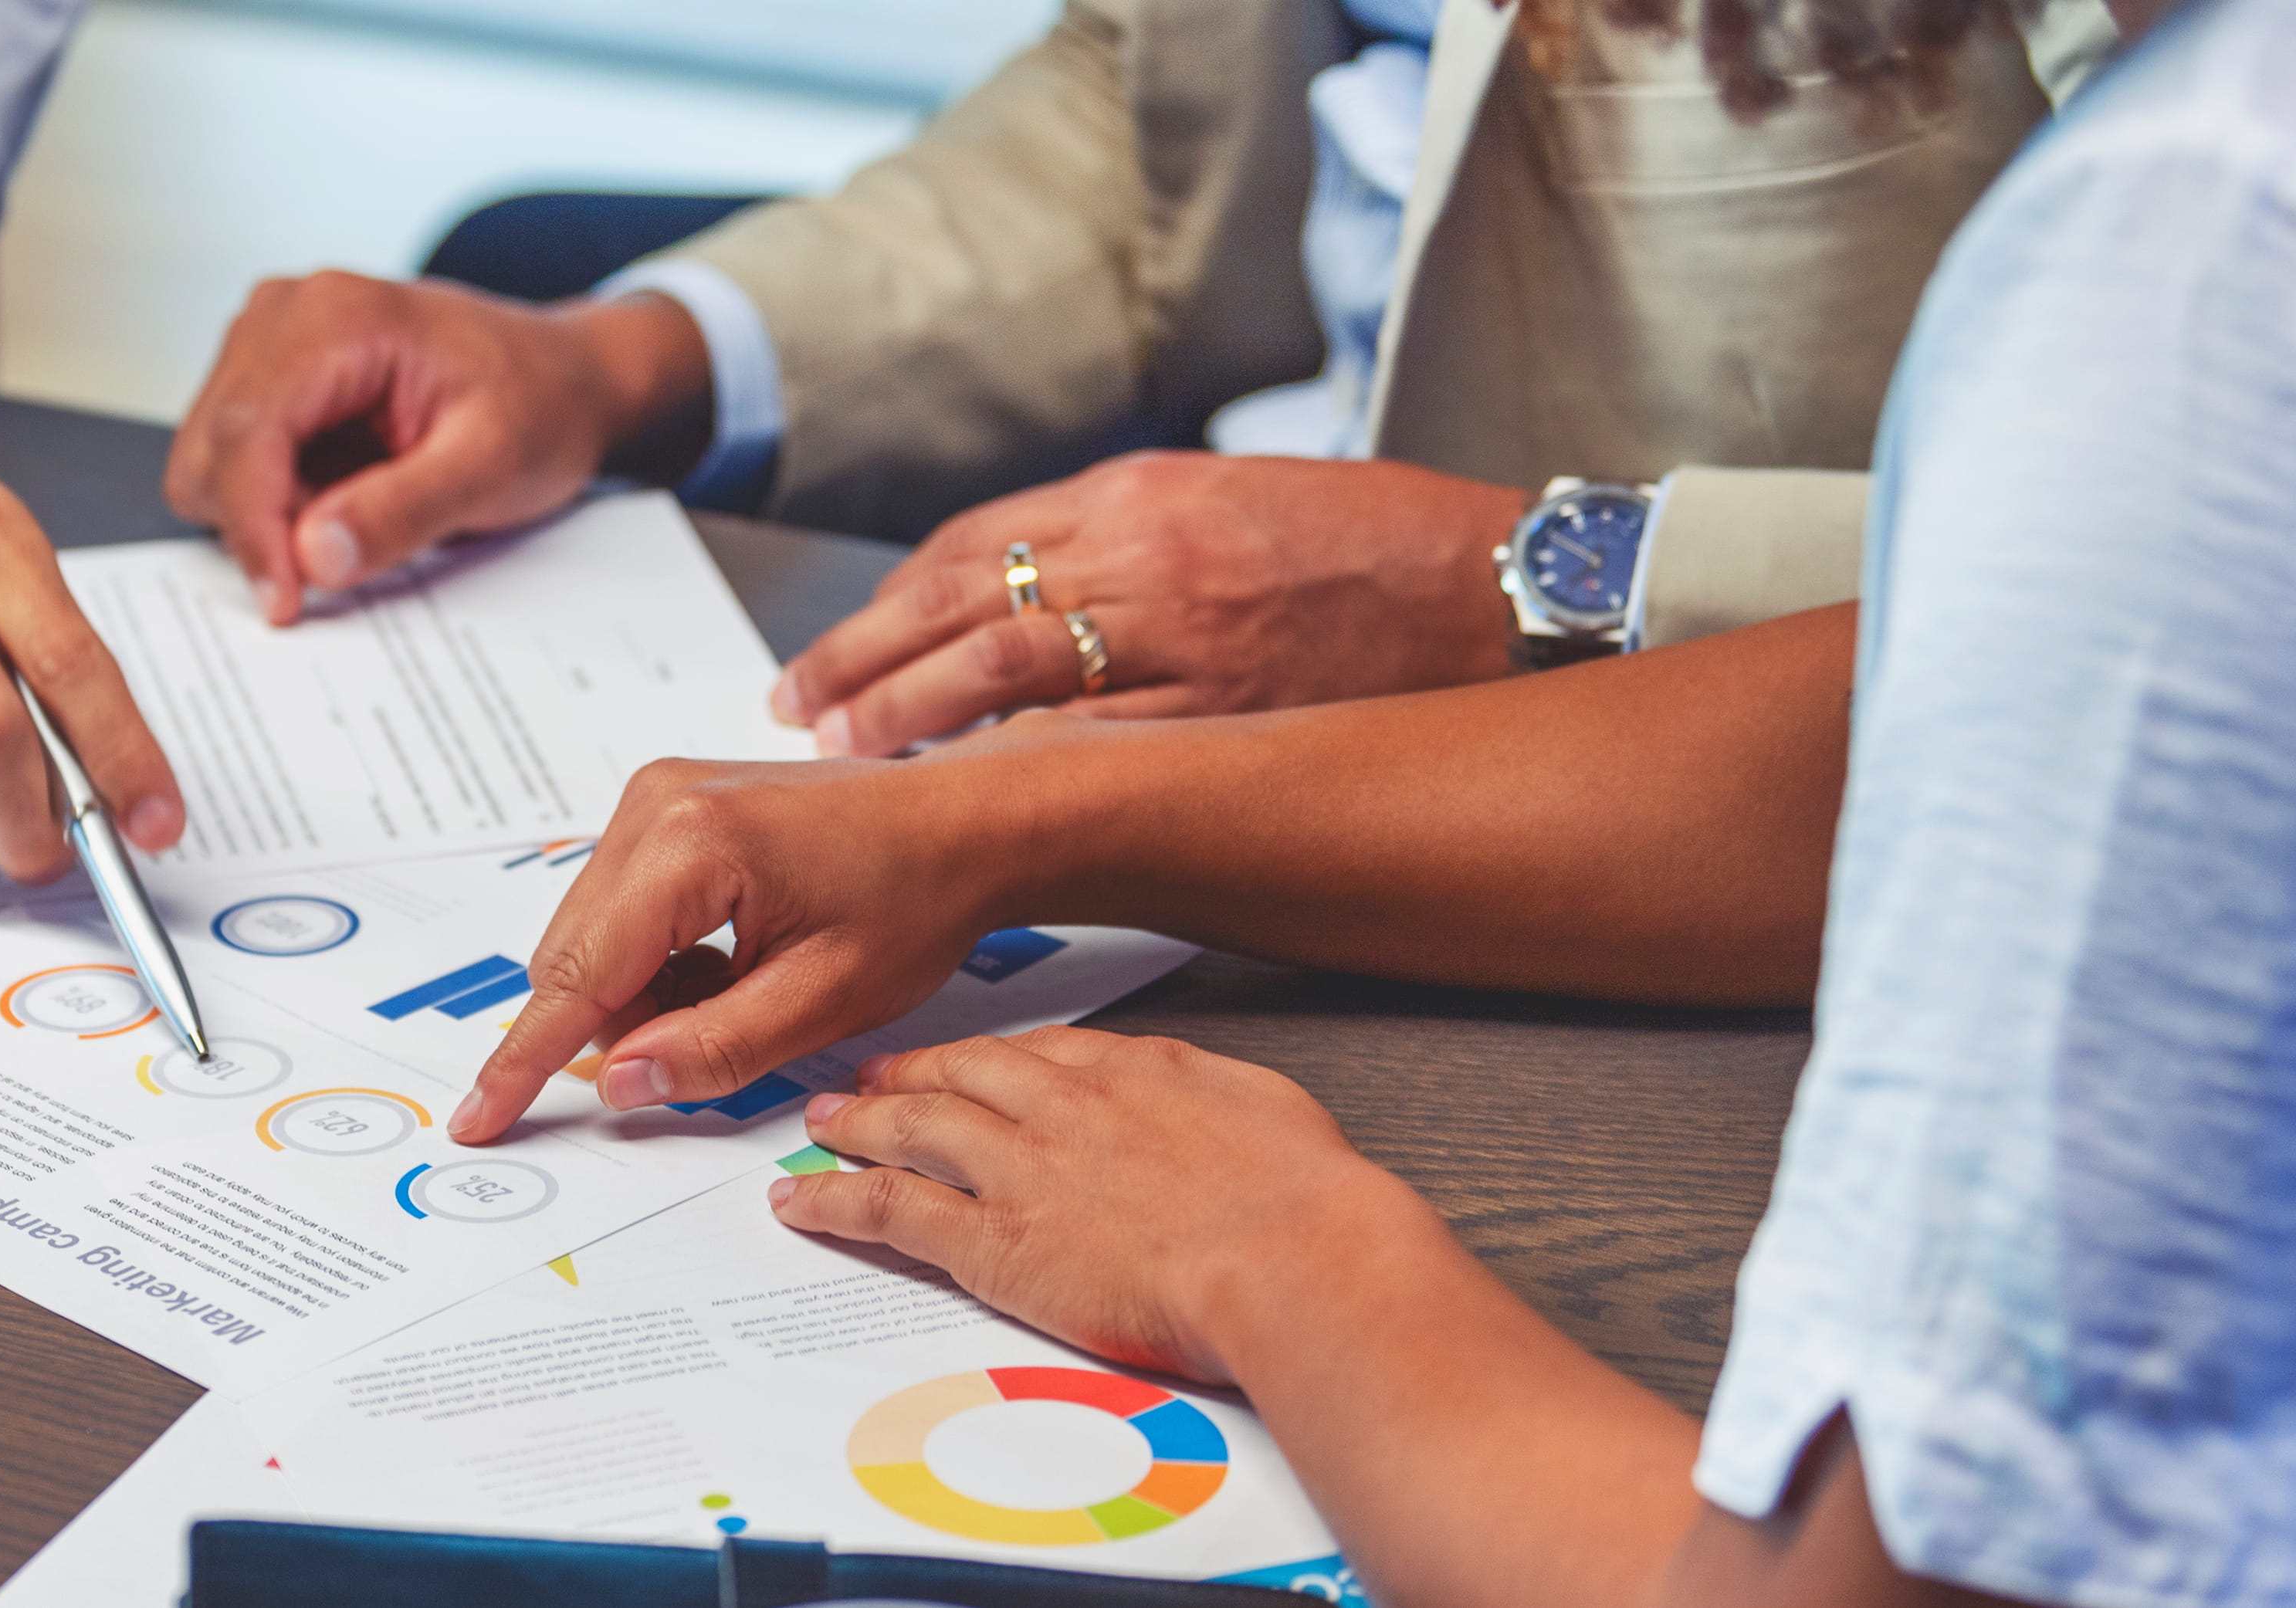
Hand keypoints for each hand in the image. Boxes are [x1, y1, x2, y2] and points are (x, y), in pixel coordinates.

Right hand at [166, 273, 711, 623]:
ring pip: (211, 460)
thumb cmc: (538, 406)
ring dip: (269, 511)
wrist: (561, 377)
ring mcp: (267, 340)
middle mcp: (283, 312)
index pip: (248, 432)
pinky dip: (277, 498)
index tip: (284, 603)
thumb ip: (403, 511)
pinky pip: (232, 460)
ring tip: (361, 506)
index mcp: (336, 316)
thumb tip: (312, 556)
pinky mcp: (267, 375)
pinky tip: (344, 491)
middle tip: (347, 552)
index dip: (253, 529)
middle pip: (211, 449)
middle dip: (261, 523)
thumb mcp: (492, 467)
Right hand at [451, 722, 1085, 1141]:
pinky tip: (733, 962)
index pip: (576, 979)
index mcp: (690, 847)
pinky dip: (658, 958)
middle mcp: (654, 804)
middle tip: (712, 1048)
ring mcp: (654, 796)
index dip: (522, 1063)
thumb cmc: (913, 898)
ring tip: (745, 992)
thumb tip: (619, 1083)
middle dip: (619, 1026)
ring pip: (592, 939)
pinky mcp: (665, 803)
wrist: (962, 821)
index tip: (476, 1120)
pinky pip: (619, 907)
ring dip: (643, 993)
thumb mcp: (822, 998)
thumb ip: (713, 1049)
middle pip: (572, 958)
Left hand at [769, 1026, 1417, 1385]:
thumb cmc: (1307, 1204)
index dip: (984, 1059)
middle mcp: (1064, 1108)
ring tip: (820, 1124)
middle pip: (960, 1075)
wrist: (1298, 1258)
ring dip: (858, 1123)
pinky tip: (803, 1203)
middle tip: (866, 1079)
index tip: (963, 1062)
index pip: (1036, 1053)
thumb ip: (1218, 1104)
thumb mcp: (1269, 1114)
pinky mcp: (997, 1242)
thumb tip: (1213, 1111)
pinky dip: (837, 1202)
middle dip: (906, 1075)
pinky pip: (893, 1210)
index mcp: (1133, 1072)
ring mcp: (1023, 1171)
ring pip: (912, 1128)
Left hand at [773, 453, 1533, 754]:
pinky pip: (1090, 738)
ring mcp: (1182, 632)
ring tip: (846, 751)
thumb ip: (1123, 538)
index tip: (833, 652)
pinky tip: (957, 795)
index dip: (886, 605)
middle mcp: (1144, 552)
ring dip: (909, 714)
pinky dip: (1010, 764)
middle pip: (961, 603)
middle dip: (863, 660)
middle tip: (798, 707)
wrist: (1496, 583)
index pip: (970, 545)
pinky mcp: (1225, 705)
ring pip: (1004, 667)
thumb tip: (1019, 589)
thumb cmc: (1371, 544)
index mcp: (1139, 492)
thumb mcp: (1230, 498)